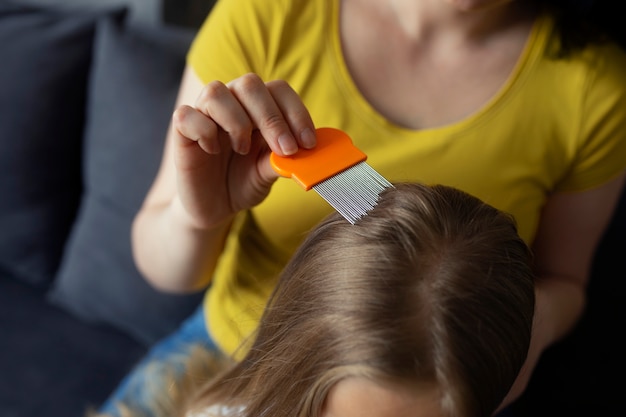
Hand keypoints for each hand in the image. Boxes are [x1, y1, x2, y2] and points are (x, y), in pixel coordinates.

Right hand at [171, 73, 316, 229]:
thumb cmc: (243, 183)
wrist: (214, 207)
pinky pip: (186, 115)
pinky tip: (213, 151)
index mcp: (258, 108)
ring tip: (243, 150)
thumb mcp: (268, 173)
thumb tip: (306, 152)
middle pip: (250, 84)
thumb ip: (282, 160)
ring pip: (216, 92)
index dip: (295, 112)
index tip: (307, 143)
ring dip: (237, 122)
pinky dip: (204, 131)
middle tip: (285, 149)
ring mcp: (204, 114)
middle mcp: (232, 103)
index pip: (278, 90)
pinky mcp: (182, 132)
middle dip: (272, 118)